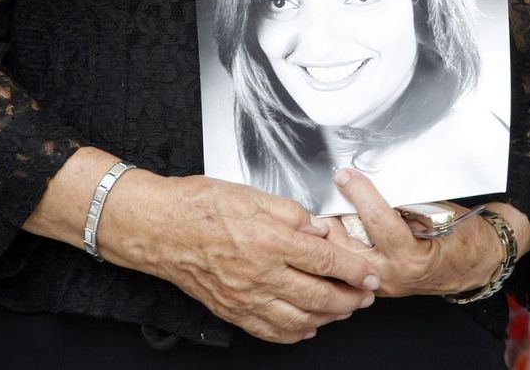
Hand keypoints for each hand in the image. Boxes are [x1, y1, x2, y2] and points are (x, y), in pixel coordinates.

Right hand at [100, 171, 378, 342]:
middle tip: (365, 296)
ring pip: (299, 320)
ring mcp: (246, 298)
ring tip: (342, 311)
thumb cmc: (200, 204)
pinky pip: (270, 331)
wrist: (160, 227)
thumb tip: (318, 229)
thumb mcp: (251, 194)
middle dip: (349, 298)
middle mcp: (261, 274)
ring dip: (327, 318)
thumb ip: (290, 213)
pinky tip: (305, 329)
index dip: (353, 268)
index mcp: (270, 240)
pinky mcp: (232, 310)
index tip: (369, 273)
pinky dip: (294, 334)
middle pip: (319, 296)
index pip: (325, 259)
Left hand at [331, 168, 529, 297]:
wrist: (478, 263)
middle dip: (334, 216)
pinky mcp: (378, 285)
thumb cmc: (464, 234)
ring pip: (343, 256)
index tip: (345, 175)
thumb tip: (370, 178)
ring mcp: (384, 283)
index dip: (359, 192)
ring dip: (333, 231)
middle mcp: (395, 274)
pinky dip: (341, 245)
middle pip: (348, 243)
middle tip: (329, 192)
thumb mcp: (438, 210)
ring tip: (328, 207)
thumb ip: (403, 199)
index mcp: (413, 255)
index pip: (377, 219)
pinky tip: (337, 228)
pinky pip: (351, 263)